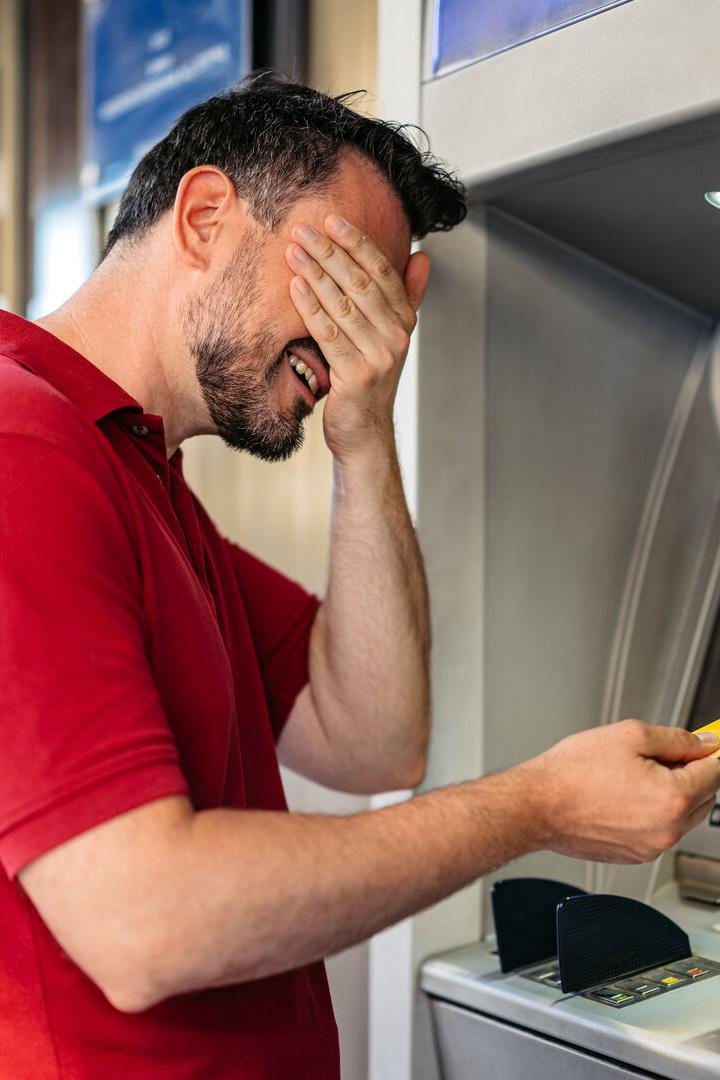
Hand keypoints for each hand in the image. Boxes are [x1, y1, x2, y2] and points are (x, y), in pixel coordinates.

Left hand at [286, 215, 429, 464]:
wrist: (364, 432)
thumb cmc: (369, 380)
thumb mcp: (392, 336)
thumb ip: (407, 297)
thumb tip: (423, 258)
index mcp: (405, 321)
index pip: (384, 271)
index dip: (358, 243)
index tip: (333, 220)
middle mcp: (396, 337)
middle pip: (362, 284)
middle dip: (331, 253)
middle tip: (304, 230)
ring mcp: (378, 357)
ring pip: (343, 306)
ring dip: (316, 275)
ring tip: (293, 251)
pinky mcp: (357, 376)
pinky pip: (329, 334)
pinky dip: (310, 308)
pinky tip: (294, 287)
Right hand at [524, 719, 719, 862]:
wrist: (538, 805)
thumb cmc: (573, 774)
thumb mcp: (629, 735)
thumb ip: (675, 739)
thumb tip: (702, 743)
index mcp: (674, 798)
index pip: (715, 772)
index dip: (711, 752)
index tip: (708, 744)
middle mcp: (668, 829)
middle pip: (704, 797)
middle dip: (691, 773)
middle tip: (663, 754)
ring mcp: (651, 847)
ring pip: (682, 816)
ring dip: (672, 794)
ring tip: (634, 773)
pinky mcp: (634, 855)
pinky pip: (658, 830)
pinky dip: (652, 812)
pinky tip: (624, 793)